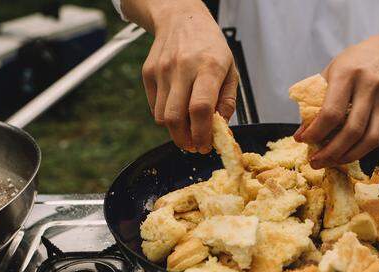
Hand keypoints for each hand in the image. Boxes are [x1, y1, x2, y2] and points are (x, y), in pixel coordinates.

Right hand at [141, 1, 237, 152]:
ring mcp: (162, 70)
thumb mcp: (231, 70)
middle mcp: (182, 68)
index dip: (202, 133)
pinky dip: (165, 117)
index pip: (200, 108)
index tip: (205, 145)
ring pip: (162, 117)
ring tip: (187, 129)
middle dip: (185, 140)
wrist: (181, 18)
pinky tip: (177, 110)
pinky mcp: (148, 73)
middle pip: (176, 117)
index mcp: (208, 66)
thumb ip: (227, 101)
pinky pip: (154, 108)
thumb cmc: (210, 46)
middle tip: (194, 146)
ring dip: (175, 131)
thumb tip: (221, 128)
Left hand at [294, 34, 378, 168]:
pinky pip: (377, 137)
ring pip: (370, 138)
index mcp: (347, 74)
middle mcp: (368, 87)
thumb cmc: (352, 65)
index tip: (303, 141)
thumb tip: (301, 134)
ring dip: (348, 156)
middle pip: (352, 130)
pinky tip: (345, 154)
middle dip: (331, 152)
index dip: (316, 132)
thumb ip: (314, 101)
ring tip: (330, 163)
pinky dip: (360, 150)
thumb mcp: (329, 73)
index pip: (331, 112)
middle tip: (315, 162)